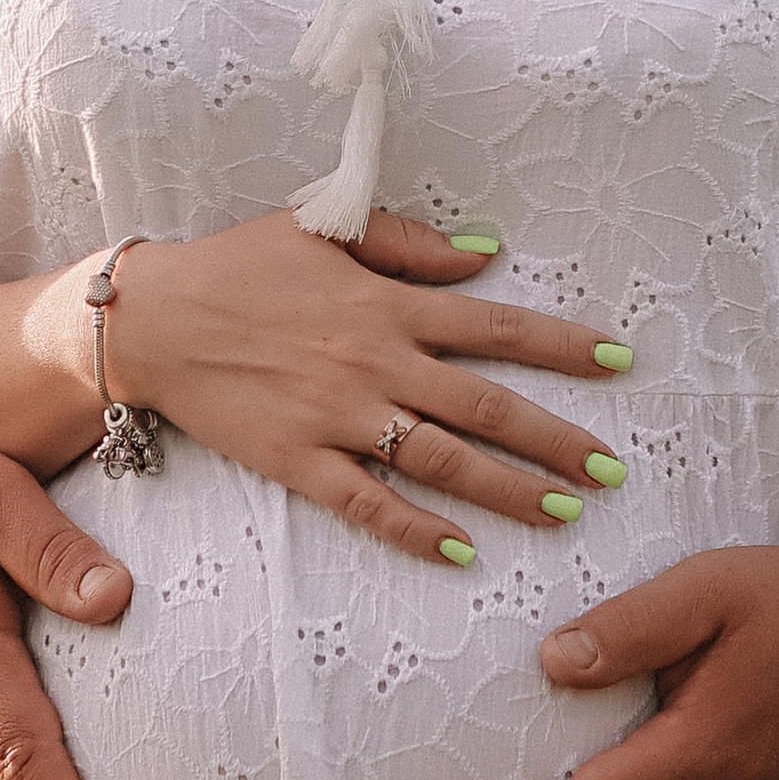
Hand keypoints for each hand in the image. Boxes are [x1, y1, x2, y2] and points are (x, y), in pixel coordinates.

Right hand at [103, 206, 635, 565]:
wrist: (156, 318)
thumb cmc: (242, 264)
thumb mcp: (326, 225)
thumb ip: (410, 242)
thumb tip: (485, 255)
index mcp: (389, 305)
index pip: (497, 327)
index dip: (564, 346)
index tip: (621, 362)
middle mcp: (376, 364)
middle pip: (486, 408)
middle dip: (557, 441)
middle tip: (611, 469)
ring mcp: (339, 419)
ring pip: (442, 463)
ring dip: (508, 491)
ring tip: (564, 514)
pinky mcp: (301, 462)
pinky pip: (369, 506)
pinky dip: (418, 532)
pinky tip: (463, 553)